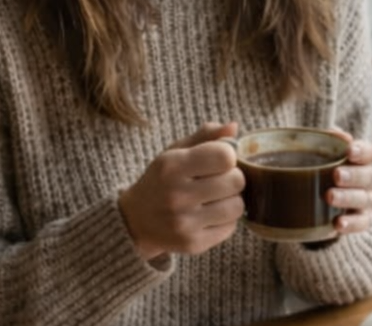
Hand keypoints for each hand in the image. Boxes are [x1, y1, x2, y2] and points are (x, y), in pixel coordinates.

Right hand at [118, 122, 244, 261]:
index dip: (228, 155)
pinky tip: (210, 215)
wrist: (135, 221)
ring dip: (232, 200)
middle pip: (236, 181)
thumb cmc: (161, 180)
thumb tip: (234, 127)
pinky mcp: (193, 244)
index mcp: (172, 166)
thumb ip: (205, 137)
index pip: (225, 155)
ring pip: (237, 206)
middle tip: (218, 180)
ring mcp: (185, 223)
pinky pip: (231, 227)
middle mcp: (177, 195)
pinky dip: (226, 220)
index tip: (219, 160)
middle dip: (232, 178)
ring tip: (216, 198)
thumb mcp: (175, 152)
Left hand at [326, 130, 371, 236]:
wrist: (326, 203)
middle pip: (367, 176)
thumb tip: (332, 132)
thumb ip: (328, 142)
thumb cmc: (325, 171)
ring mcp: (367, 201)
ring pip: (363, 199)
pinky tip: (338, 223)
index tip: (349, 150)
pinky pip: (361, 223)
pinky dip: (351, 224)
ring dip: (347, 197)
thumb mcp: (324, 155)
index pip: (369, 153)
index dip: (361, 151)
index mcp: (362, 162)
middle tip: (336, 175)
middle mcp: (368, 181)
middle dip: (352, 175)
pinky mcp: (362, 221)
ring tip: (329, 196)